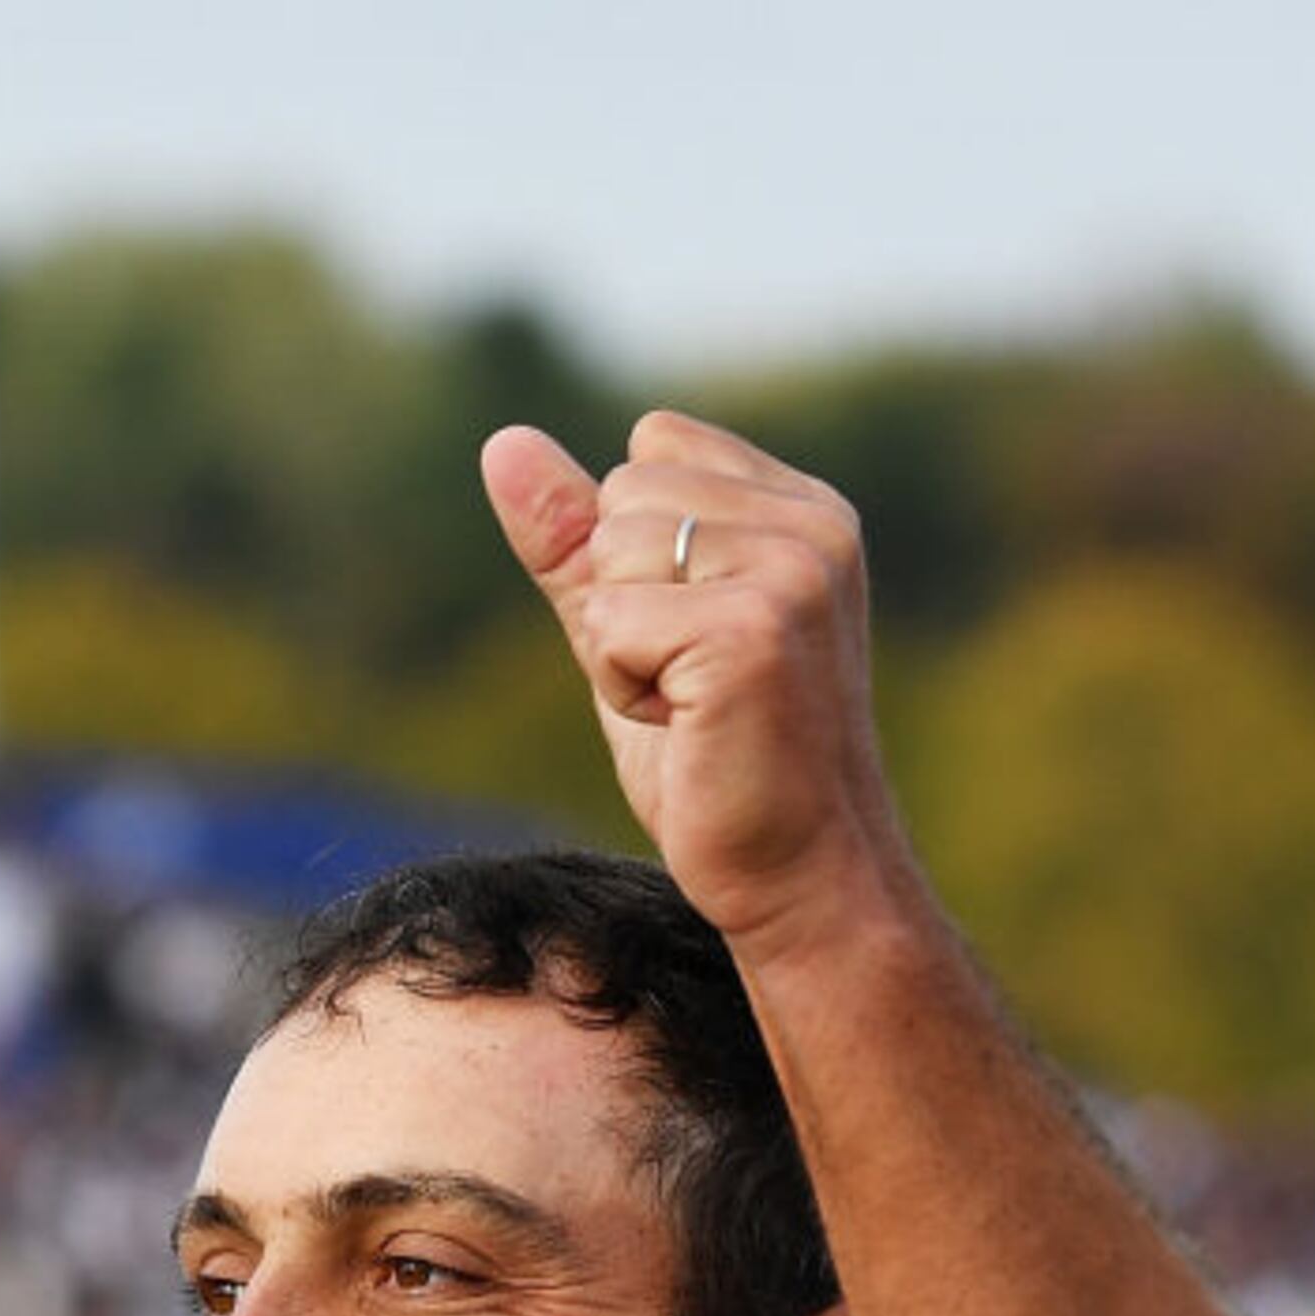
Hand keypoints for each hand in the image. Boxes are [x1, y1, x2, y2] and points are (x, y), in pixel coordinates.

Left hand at [481, 411, 912, 950]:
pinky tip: (689, 725)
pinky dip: (623, 685)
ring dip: (620, 646)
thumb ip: (574, 537)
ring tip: (691, 704)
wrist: (797, 873)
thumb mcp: (632, 629)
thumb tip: (501, 442)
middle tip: (689, 683)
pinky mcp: (752, 629)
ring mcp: (792, 571)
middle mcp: (813, 523)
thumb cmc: (717, 761)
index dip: (633, 554)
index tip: (691, 634)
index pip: (650, 449)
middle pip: (622, 495)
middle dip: (624, 599)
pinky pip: (610, 620)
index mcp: (802, 508)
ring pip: (613, 554)